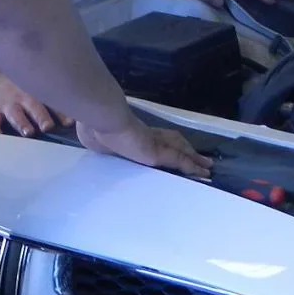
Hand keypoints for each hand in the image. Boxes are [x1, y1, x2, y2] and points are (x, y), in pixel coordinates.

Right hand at [0, 75, 71, 137]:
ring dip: (21, 122)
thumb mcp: (38, 91)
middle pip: (34, 106)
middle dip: (42, 116)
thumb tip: (76, 120)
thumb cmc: (25, 91)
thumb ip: (54, 104)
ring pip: (14, 114)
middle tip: (48, 127)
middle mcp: (23, 97)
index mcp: (38, 93)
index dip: (60, 112)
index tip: (69, 122)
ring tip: (28, 132)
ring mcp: (6, 104)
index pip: (51, 102)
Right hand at [77, 118, 213, 178]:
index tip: (178, 149)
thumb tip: (86, 133)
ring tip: (207, 167)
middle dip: (186, 150)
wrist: (104, 121)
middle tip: (201, 158)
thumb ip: (96, 137)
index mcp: (134, 134)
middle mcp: (148, 137)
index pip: (157, 139)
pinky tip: (203, 172)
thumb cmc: (97, 128)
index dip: (168, 144)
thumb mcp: (93, 136)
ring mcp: (155, 144)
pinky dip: (192, 166)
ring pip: (181, 151)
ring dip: (194, 159)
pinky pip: (180, 161)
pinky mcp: (159, 154)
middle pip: (173, 143)